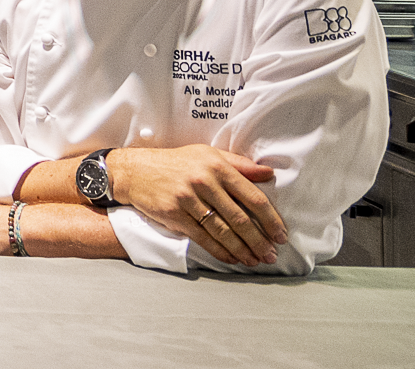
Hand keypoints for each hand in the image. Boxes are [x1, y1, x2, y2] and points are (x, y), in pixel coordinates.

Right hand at [109, 145, 284, 265]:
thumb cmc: (174, 162)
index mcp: (217, 166)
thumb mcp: (206, 154)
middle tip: (271, 254)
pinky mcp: (175, 215)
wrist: (134, 170)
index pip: (252, 197)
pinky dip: (220, 251)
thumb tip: (268, 173)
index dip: (270, 219)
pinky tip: (232, 258)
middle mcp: (204, 182)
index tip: (280, 234)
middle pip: (240, 218)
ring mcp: (188, 199)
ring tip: (255, 260)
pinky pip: (203, 237)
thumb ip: (238, 164)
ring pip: (223, 231)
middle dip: (259, 240)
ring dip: (242, 250)